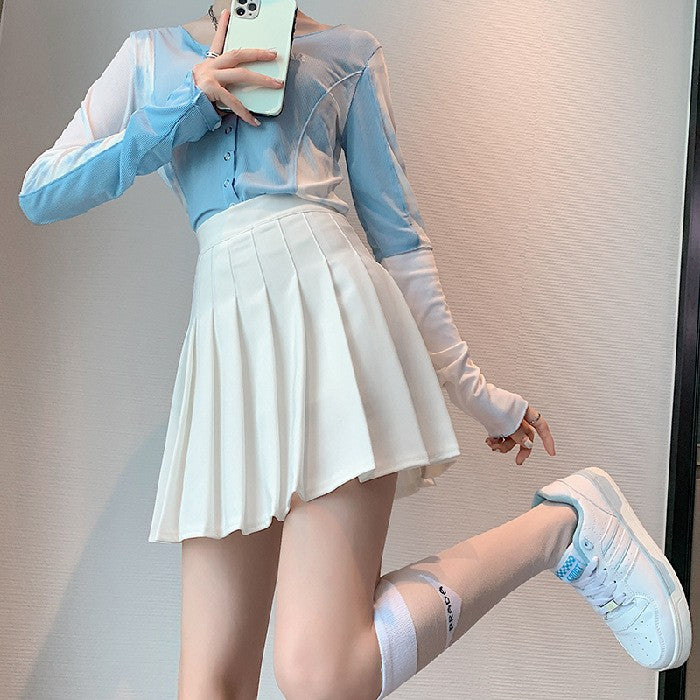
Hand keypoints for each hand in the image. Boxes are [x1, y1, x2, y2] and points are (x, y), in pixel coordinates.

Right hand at [192, 7, 284, 125]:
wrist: (181, 112)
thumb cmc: (196, 101)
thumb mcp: (211, 88)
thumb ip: (226, 85)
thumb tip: (247, 90)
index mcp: (209, 64)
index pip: (217, 40)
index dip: (223, 26)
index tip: (228, 13)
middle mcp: (209, 67)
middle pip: (237, 54)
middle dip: (257, 53)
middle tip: (272, 54)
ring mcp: (210, 77)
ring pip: (241, 74)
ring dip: (262, 79)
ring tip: (276, 84)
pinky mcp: (211, 90)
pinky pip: (234, 101)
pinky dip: (245, 112)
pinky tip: (254, 120)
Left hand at [484, 405, 554, 465]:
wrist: (470, 397)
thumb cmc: (489, 404)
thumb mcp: (508, 423)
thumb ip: (519, 435)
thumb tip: (527, 444)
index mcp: (525, 411)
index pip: (541, 426)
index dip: (547, 439)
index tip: (551, 453)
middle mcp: (517, 415)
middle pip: (526, 435)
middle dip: (522, 449)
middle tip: (518, 461)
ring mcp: (506, 419)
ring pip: (512, 437)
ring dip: (504, 446)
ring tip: (494, 446)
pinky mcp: (495, 422)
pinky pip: (501, 436)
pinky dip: (496, 441)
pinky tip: (489, 442)